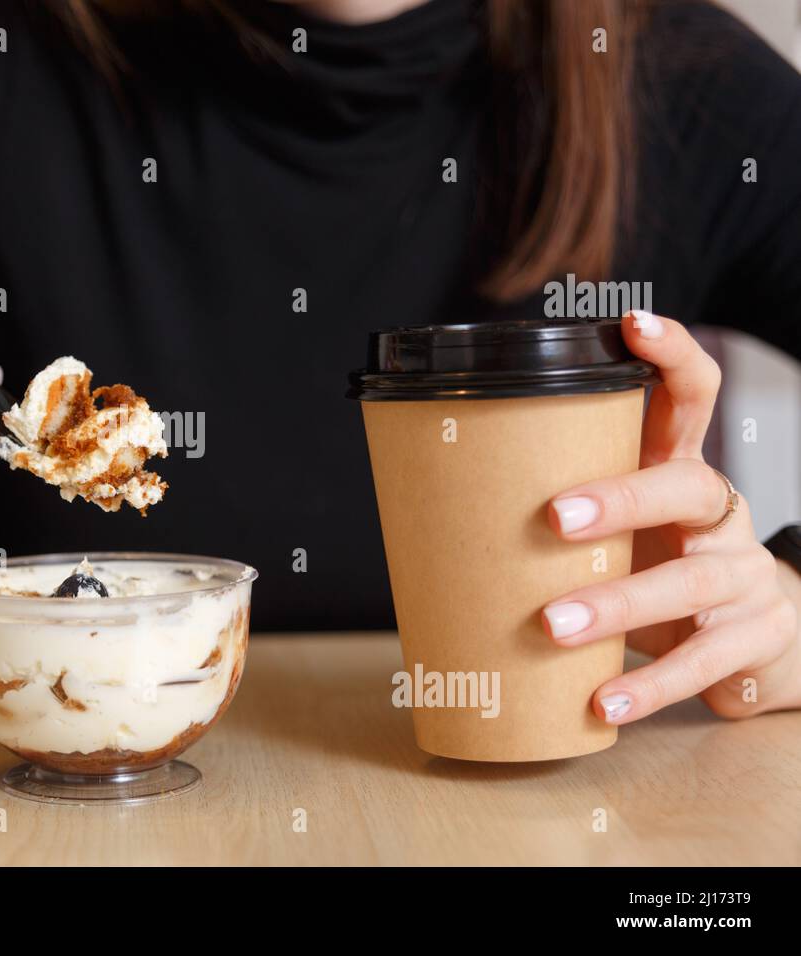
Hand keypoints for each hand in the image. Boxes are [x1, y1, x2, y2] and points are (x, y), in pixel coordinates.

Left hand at [540, 311, 800, 723]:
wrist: (758, 643)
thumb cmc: (660, 567)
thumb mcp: (624, 529)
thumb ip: (559, 512)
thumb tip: (428, 504)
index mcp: (679, 472)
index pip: (691, 397)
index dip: (671, 355)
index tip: (632, 323)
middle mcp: (720, 514)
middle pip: (684, 487)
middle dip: (621, 498)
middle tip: (553, 517)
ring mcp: (743, 576)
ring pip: (688, 582)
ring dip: (616, 604)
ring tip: (551, 626)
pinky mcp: (755, 639)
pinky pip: (702, 663)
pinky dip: (649, 687)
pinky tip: (604, 704)